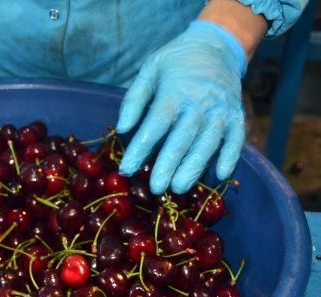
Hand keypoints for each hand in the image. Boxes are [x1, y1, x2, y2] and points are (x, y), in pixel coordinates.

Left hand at [116, 21, 246, 194]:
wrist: (217, 45)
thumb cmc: (175, 62)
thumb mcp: (149, 70)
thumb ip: (134, 99)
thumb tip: (121, 129)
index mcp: (174, 92)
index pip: (155, 124)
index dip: (140, 148)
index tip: (126, 168)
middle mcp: (199, 104)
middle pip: (182, 138)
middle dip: (169, 164)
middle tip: (156, 187)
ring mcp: (221, 111)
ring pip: (208, 142)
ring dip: (195, 166)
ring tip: (179, 187)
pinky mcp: (237, 116)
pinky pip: (236, 139)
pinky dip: (231, 156)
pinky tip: (222, 175)